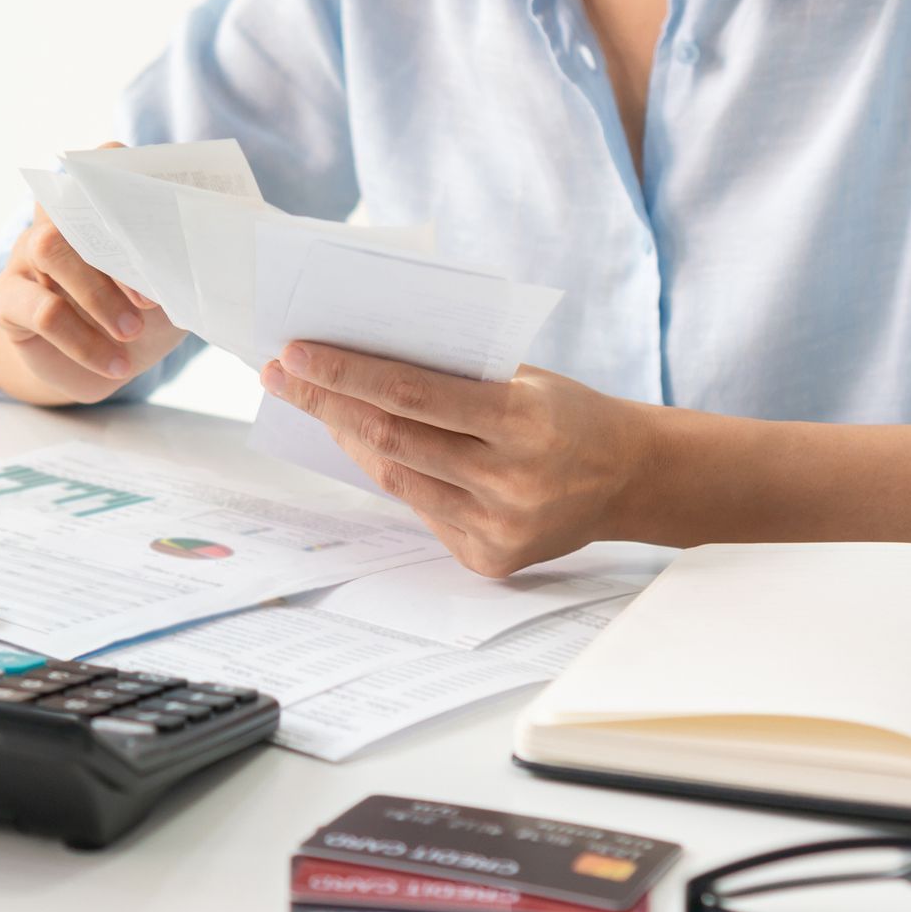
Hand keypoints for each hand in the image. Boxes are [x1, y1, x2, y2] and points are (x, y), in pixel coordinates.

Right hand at [0, 143, 189, 404]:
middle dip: (116, 247)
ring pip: (48, 246)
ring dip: (96, 294)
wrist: (104, 365)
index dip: (128, 176)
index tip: (164, 213)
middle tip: (153, 298)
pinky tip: (115, 364)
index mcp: (101, 206)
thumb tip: (212, 260)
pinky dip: (82, 340)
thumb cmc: (144, 318)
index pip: (104, 161)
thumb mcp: (172, 293)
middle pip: (72, 201)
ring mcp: (27, 253)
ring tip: (132, 331)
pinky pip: (39, 309)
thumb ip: (183, 269)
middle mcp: (58, 219)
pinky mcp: (9, 298)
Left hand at [260, 342, 648, 576]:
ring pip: (396, 479)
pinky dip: (390, 474)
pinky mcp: (489, 559)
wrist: (630, 477)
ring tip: (312, 403)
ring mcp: (498, 528)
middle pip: (392, 439)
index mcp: (523, 423)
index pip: (413, 393)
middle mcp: (510, 482)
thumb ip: (454, 377)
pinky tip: (363, 444)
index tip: (296, 352)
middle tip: (280, 374)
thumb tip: (361, 361)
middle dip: (326, 402)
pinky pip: (420, 510)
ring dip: (347, 437)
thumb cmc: (566, 413)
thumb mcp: (523, 379)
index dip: (347, 373)